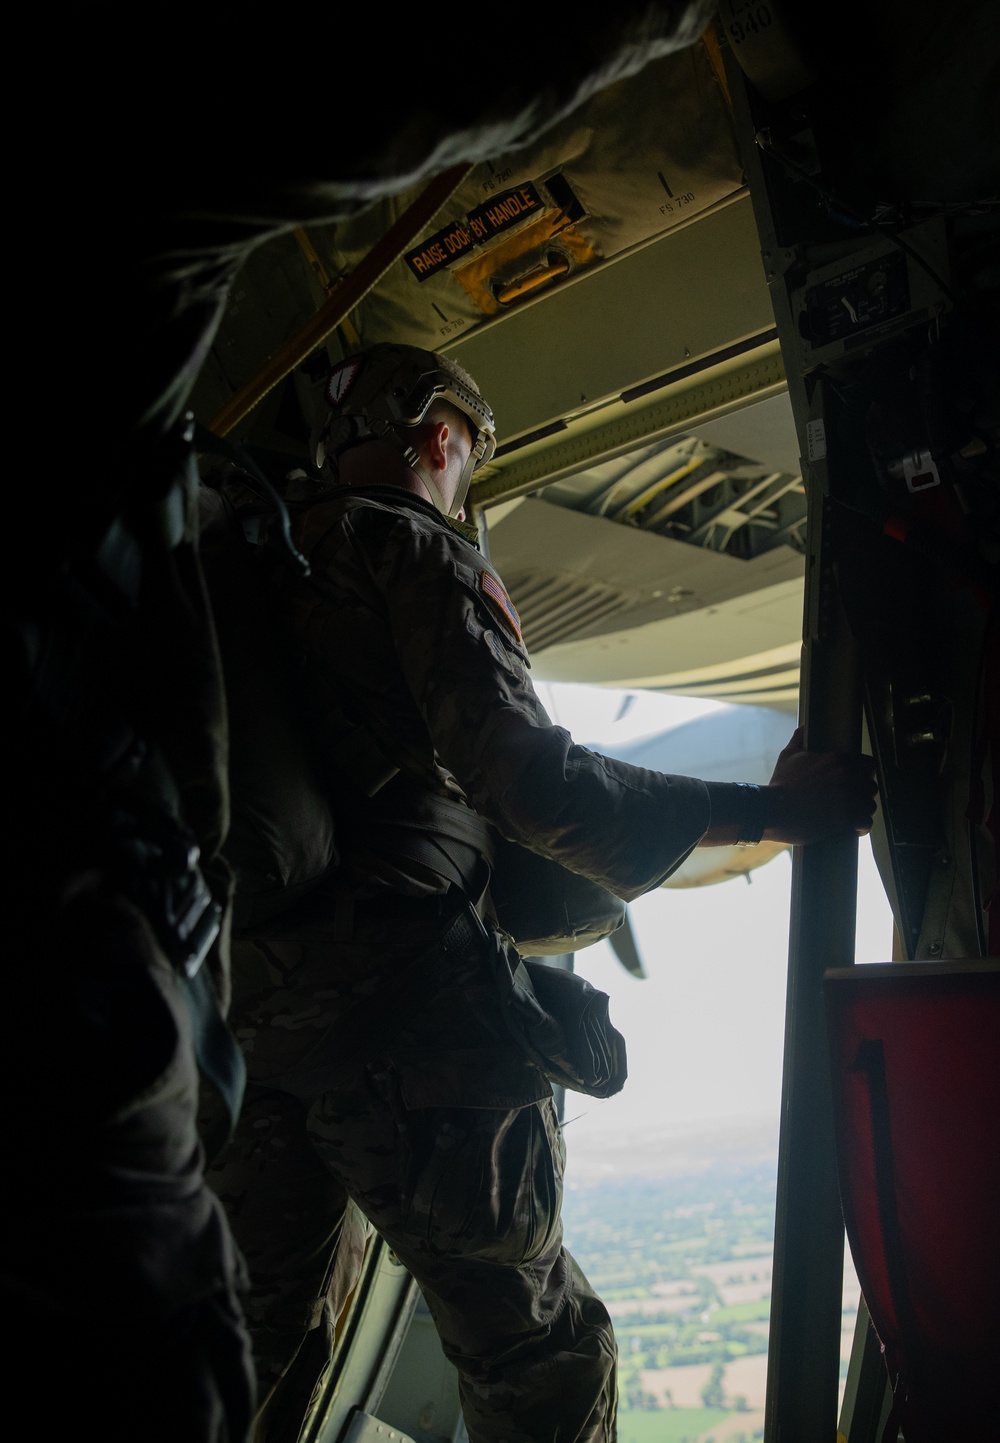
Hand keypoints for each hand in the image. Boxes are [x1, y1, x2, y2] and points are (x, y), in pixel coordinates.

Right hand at [764, 727, 877, 844]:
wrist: (773, 810)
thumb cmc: (781, 784)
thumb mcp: (788, 756)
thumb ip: (799, 739)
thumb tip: (803, 728)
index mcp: (837, 760)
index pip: (870, 764)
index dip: (865, 772)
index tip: (858, 778)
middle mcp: (847, 778)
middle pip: (871, 786)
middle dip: (863, 792)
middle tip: (852, 798)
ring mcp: (848, 800)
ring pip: (870, 805)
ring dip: (862, 810)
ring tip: (851, 814)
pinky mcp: (845, 820)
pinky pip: (866, 823)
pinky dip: (861, 826)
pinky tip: (853, 826)